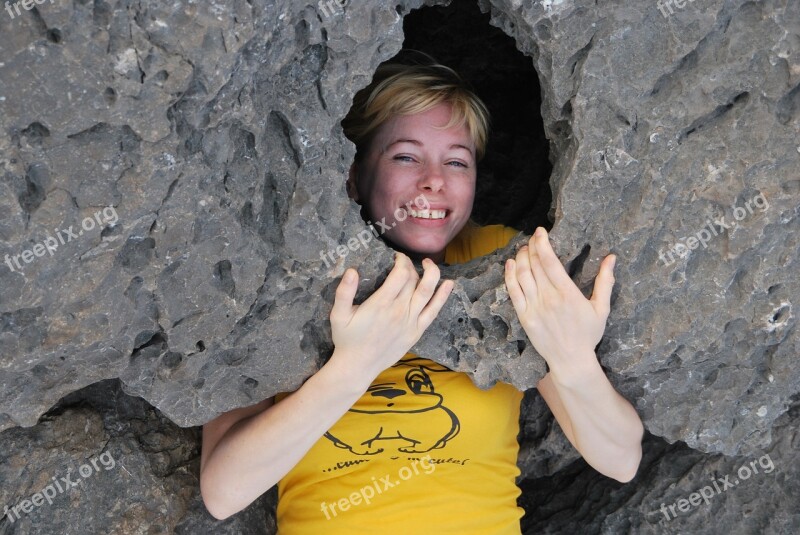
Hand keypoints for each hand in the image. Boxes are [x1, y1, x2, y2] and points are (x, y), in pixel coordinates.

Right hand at [329, 253, 452, 379]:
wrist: (358, 366)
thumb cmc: (347, 339)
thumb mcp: (338, 315)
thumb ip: (343, 292)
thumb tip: (351, 271)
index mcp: (381, 304)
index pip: (400, 274)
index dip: (402, 260)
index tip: (396, 257)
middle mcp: (399, 310)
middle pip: (413, 280)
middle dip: (411, 265)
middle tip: (404, 262)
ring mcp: (411, 321)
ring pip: (427, 292)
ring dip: (432, 274)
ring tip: (428, 263)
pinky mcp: (417, 331)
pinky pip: (433, 311)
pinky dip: (443, 296)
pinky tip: (449, 284)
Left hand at [504, 227, 615, 378]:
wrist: (570, 360)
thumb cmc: (588, 335)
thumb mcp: (601, 308)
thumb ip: (605, 281)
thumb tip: (611, 258)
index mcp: (567, 293)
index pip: (550, 261)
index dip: (542, 243)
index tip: (540, 232)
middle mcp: (548, 298)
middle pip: (534, 265)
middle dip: (531, 246)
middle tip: (532, 237)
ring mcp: (534, 307)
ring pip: (522, 275)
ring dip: (520, 258)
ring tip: (523, 248)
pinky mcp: (524, 316)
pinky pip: (513, 291)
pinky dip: (509, 275)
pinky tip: (510, 264)